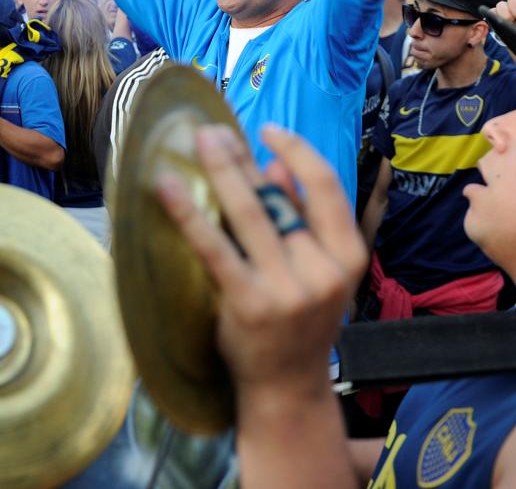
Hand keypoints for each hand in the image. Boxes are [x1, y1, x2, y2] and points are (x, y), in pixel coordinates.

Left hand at [155, 123, 366, 399]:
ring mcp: (287, 290)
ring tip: (198, 143)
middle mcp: (323, 270)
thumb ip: (303, 218)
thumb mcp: (319, 269)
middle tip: (212, 132)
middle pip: (278, 198)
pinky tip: (168, 188)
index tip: (268, 130)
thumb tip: (277, 166)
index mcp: (348, 256)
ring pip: (248, 215)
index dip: (298, 151)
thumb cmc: (300, 319)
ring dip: (220, 171)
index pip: (327, 187)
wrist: (287, 386)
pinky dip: (189, 213)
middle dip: (242, 159)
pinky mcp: (248, 305)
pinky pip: (214, 249)